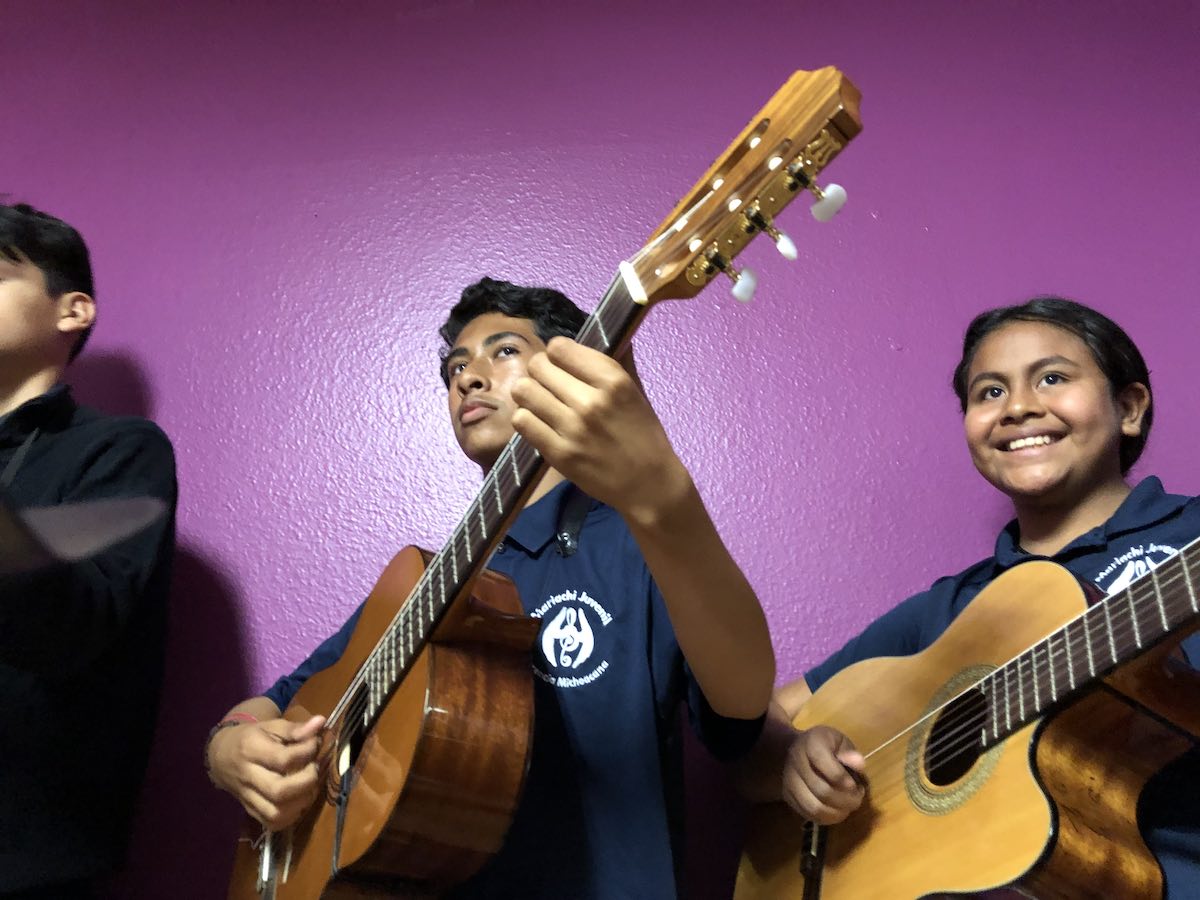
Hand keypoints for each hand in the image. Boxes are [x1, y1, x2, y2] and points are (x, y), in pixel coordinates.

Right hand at [208, 715, 325, 829]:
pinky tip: (299, 800)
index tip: (315, 744)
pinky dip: (290, 816)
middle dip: (306, 781)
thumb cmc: (250, 738)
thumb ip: (295, 728)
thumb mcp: (270, 726)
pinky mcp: (249, 811)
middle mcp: (247, 776)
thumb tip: (321, 722)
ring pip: (275, 813)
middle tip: (314, 768)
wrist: (220, 756)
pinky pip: (271, 823)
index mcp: (251, 750)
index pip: (282, 759)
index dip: (306, 752)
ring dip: (301, 802)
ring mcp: (246, 797)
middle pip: (278, 791)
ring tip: (309, 786)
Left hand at [511, 339, 689, 523]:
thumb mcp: (636, 392)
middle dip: (540, 372)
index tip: (562, 365)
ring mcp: (572, 428)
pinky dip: (527, 419)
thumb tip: (606, 329)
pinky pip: (522, 421)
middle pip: (538, 366)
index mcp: (613, 380)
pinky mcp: (558, 453)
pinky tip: (540, 423)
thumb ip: (618, 361)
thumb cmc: (644, 435)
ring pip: (524, 391)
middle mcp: (590, 401)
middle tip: (549, 385)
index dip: (557, 354)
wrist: (649, 485)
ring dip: (529, 394)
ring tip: (541, 403)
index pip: (560, 348)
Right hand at [782, 726, 865, 823]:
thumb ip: (850, 752)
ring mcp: (789, 781)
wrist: (798, 750)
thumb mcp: (840, 741)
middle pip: (821, 790)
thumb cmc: (826, 745)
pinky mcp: (788, 797)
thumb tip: (860, 765)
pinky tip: (837, 811)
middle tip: (858, 798)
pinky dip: (827, 818)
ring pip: (815, 807)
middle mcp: (796, 761)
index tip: (856, 785)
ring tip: (848, 807)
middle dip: (845, 800)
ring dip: (837, 812)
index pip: (822, 761)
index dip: (841, 777)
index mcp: (811, 743)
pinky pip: (810, 815)